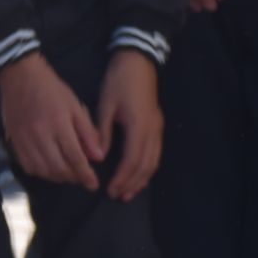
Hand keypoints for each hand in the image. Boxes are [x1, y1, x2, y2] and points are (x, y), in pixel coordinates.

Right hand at [0, 53, 101, 189]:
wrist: (20, 77)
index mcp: (58, 124)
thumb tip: (98, 157)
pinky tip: (49, 169)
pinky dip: (41, 172)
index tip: (93, 184)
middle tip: (82, 178)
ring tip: (67, 174)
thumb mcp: (75, 105)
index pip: (74, 157)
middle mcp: (40, 135)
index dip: (85, 174)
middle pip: (58, 167)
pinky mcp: (14, 141)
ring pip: (43, 170)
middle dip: (72, 177)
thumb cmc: (51, 89)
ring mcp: (25, 140)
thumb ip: (87, 132)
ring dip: (57, 177)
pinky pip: (28, 166)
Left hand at [96, 50, 163, 200]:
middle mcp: (152, 130)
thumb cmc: (119, 81)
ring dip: (142, 179)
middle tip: (118, 196)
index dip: (122, 177)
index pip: (132, 160)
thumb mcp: (106, 105)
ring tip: (129, 192)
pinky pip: (155, 153)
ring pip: (154, 161)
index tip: (110, 189)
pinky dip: (147, 167)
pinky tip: (138, 174)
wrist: (137, 61)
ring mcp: (158, 127)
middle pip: (146, 165)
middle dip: (133, 183)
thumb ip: (102, 133)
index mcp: (139, 125)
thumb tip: (99, 157)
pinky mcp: (157, 125)